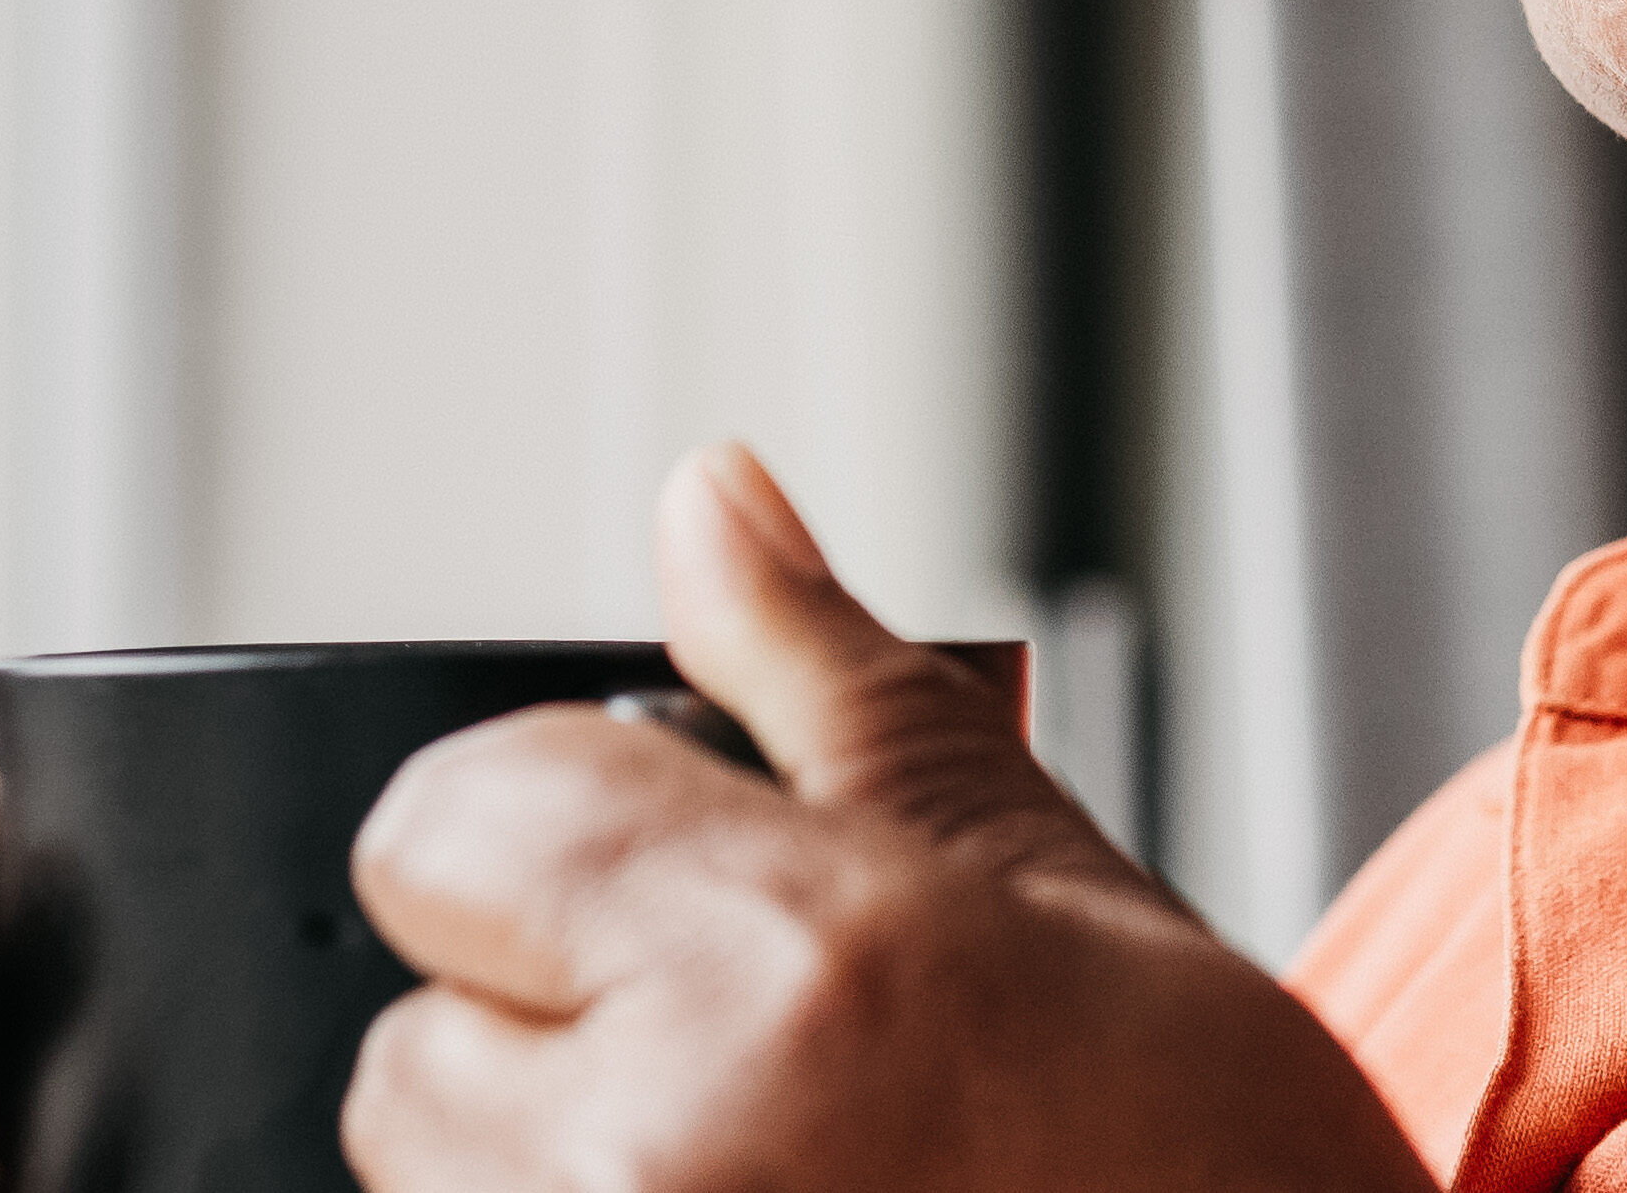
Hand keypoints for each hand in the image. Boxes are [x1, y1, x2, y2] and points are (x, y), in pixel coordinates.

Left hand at [340, 446, 1428, 1192]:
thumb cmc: (1214, 1171)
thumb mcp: (1051, 882)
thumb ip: (829, 685)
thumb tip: (711, 501)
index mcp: (775, 965)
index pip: (446, 819)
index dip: (553, 821)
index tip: (660, 865)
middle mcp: (649, 1156)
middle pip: (412, 1035)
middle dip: (552, 1018)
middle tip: (759, 1053)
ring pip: (441, 1184)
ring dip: (554, 1159)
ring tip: (771, 1164)